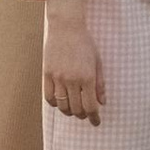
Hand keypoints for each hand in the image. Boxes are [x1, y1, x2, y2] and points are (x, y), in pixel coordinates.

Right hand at [41, 0, 102, 121]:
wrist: (66, 27)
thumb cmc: (85, 43)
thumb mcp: (97, 62)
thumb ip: (100, 84)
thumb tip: (102, 102)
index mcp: (87, 77)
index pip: (90, 106)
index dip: (94, 118)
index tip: (96, 122)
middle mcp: (72, 80)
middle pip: (76, 109)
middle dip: (82, 115)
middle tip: (86, 114)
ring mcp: (58, 78)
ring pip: (62, 105)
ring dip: (69, 111)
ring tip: (73, 110)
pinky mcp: (47, 74)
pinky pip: (49, 97)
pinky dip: (55, 104)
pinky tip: (60, 102)